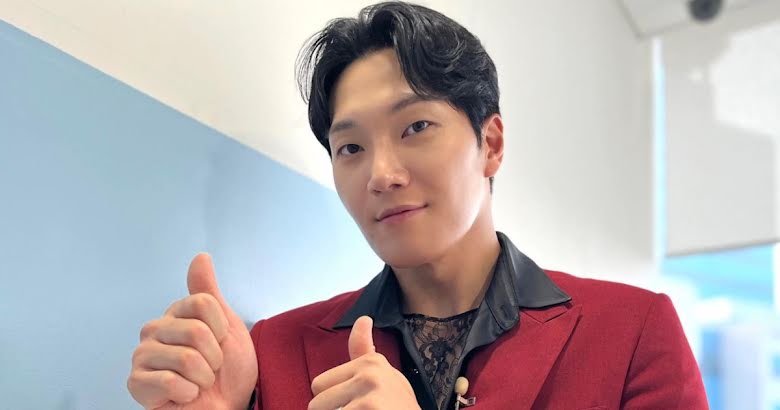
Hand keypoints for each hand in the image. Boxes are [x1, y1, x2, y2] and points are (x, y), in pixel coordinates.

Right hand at [127, 254, 257, 409]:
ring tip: (199, 382)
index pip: (204, 303)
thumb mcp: (227, 326)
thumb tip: (200, 257)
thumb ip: (208, 292)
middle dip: (214, 356)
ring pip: (187, 357)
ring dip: (204, 377)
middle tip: (210, 368)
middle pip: (197, 331)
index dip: (221, 328)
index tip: (220, 342)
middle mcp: (155, 330)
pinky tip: (185, 396)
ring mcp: (143, 355)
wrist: (227, 406)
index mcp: (176, 314)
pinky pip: (171, 382)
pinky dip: (189, 393)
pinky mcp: (136, 382)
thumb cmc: (227, 372)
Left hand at [309, 316, 419, 409]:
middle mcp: (370, 373)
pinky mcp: (367, 409)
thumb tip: (363, 319)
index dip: (334, 400)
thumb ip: (365, 349)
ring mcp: (369, 393)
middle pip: (316, 403)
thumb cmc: (397, 406)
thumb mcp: (385, 374)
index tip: (358, 403)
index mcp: (370, 361)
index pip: (319, 384)